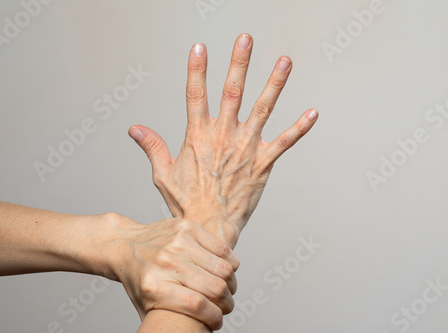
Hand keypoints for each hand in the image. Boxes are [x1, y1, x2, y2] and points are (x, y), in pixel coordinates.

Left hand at [100, 213, 238, 329]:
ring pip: (223, 268)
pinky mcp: (188, 228)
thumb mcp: (145, 305)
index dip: (214, 317)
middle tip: (226, 306)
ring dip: (231, 284)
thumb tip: (190, 331)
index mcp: (154, 287)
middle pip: (214, 287)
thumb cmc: (139, 278)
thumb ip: (165, 321)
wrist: (125, 244)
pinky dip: (230, 263)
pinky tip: (226, 271)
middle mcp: (166, 263)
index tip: (217, 321)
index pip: (196, 305)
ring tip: (227, 289)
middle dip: (226, 303)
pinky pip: (222, 248)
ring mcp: (178, 242)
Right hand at [129, 33, 318, 245]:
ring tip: (285, 61)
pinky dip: (299, 128)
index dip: (197, 70)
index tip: (199, 47)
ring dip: (274, 84)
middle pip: (232, 92)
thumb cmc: (186, 203)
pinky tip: (313, 113)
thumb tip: (134, 129)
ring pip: (262, 109)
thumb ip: (153, 147)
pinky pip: (285, 143)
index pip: (195, 95)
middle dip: (239, 63)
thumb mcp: (163, 174)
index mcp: (198, 136)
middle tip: (245, 39)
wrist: (210, 228)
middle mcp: (224, 137)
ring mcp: (246, 149)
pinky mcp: (263, 164)